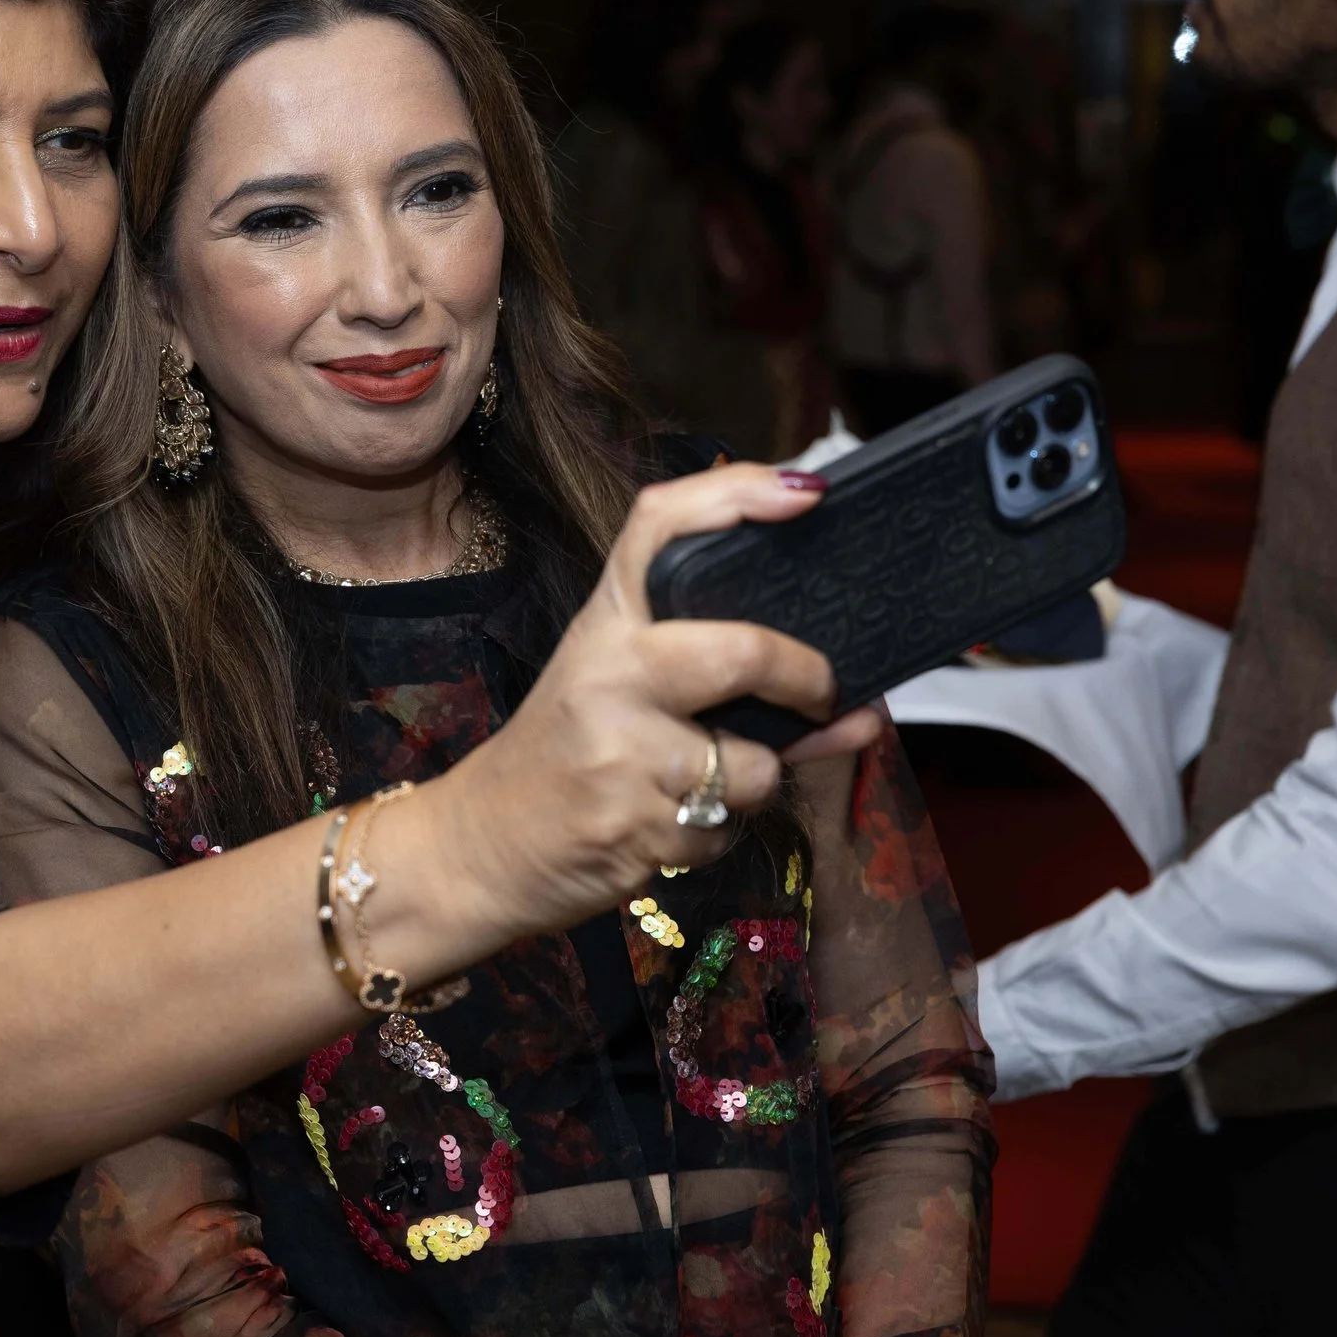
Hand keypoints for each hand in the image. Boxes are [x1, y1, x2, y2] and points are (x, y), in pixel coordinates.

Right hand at [439, 462, 880, 940]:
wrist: (479, 844)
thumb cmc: (564, 752)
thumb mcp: (613, 682)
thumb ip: (717, 671)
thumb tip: (857, 699)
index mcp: (603, 621)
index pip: (661, 525)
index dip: (739, 495)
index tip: (805, 492)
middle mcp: (607, 672)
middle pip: (742, 650)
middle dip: (807, 678)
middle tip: (819, 691)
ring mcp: (619, 752)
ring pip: (753, 766)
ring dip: (754, 784)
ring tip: (704, 781)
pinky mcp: (634, 828)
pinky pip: (727, 830)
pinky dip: (719, 832)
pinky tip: (673, 821)